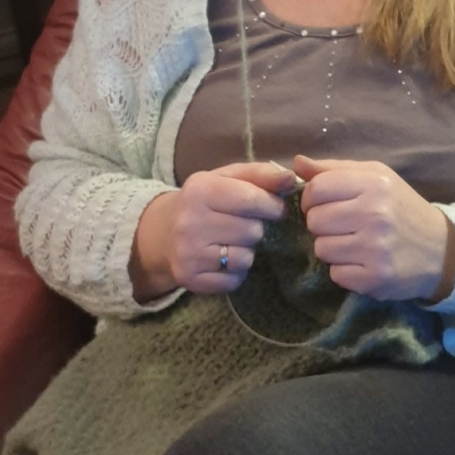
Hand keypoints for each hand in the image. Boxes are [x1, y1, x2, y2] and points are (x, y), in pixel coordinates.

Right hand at [132, 162, 294, 298]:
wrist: (163, 233)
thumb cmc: (205, 201)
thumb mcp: (228, 178)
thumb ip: (261, 174)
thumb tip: (290, 178)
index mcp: (199, 190)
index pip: (251, 199)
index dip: (273, 205)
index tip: (275, 207)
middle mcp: (189, 222)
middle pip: (251, 231)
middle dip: (256, 227)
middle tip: (243, 224)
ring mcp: (187, 253)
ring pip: (245, 258)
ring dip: (246, 250)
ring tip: (231, 240)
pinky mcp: (191, 279)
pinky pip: (234, 279)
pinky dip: (235, 271)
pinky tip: (222, 258)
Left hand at [295, 155, 454, 302]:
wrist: (442, 250)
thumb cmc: (401, 208)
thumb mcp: (376, 178)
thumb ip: (334, 169)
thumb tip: (297, 162)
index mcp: (374, 183)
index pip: (316, 189)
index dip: (311, 198)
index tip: (323, 204)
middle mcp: (375, 214)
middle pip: (315, 221)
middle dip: (323, 224)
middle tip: (344, 226)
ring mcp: (376, 248)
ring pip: (322, 249)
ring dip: (333, 248)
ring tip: (356, 244)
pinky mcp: (376, 278)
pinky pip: (335, 274)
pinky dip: (345, 271)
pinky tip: (364, 262)